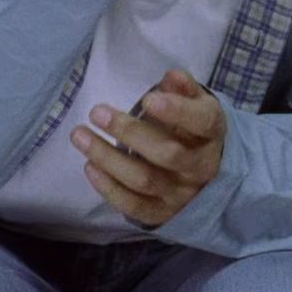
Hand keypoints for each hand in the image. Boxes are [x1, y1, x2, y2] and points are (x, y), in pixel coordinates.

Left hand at [71, 68, 224, 227]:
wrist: (208, 175)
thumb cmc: (194, 131)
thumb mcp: (197, 106)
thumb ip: (185, 89)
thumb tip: (171, 77)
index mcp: (212, 135)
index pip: (203, 123)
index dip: (178, 111)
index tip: (148, 99)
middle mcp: (201, 168)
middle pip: (168, 154)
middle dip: (130, 132)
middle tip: (97, 112)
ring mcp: (181, 195)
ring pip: (144, 180)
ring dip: (108, 159)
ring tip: (79, 135)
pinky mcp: (163, 214)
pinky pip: (134, 206)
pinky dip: (109, 189)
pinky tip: (89, 166)